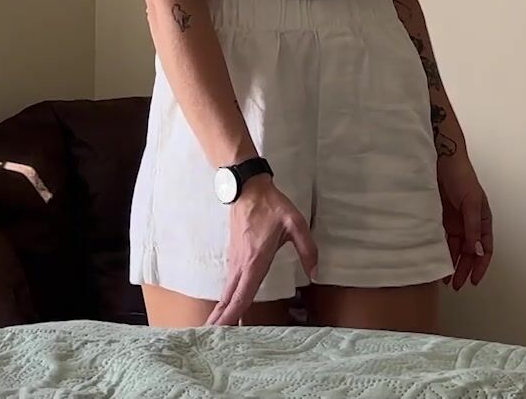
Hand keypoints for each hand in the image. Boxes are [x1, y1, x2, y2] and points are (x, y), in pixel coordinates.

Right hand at [205, 176, 318, 325]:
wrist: (247, 188)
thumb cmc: (272, 206)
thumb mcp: (295, 223)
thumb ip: (307, 249)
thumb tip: (315, 273)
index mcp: (255, 260)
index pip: (243, 293)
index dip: (234, 313)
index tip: (223, 330)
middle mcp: (241, 264)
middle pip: (229, 297)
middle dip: (220, 318)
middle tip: (211, 337)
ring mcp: (235, 259)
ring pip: (227, 290)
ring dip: (220, 309)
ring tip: (214, 328)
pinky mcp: (234, 255)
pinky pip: (229, 282)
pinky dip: (225, 297)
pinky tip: (225, 305)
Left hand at [436, 153, 492, 289]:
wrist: (441, 158)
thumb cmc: (460, 175)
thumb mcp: (470, 201)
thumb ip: (473, 226)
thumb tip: (478, 251)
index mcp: (482, 219)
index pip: (486, 248)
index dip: (481, 265)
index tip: (475, 280)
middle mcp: (470, 222)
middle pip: (470, 252)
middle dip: (465, 269)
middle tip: (457, 285)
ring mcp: (455, 221)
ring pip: (456, 248)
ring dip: (453, 263)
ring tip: (446, 279)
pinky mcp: (441, 218)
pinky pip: (443, 239)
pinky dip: (442, 251)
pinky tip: (437, 260)